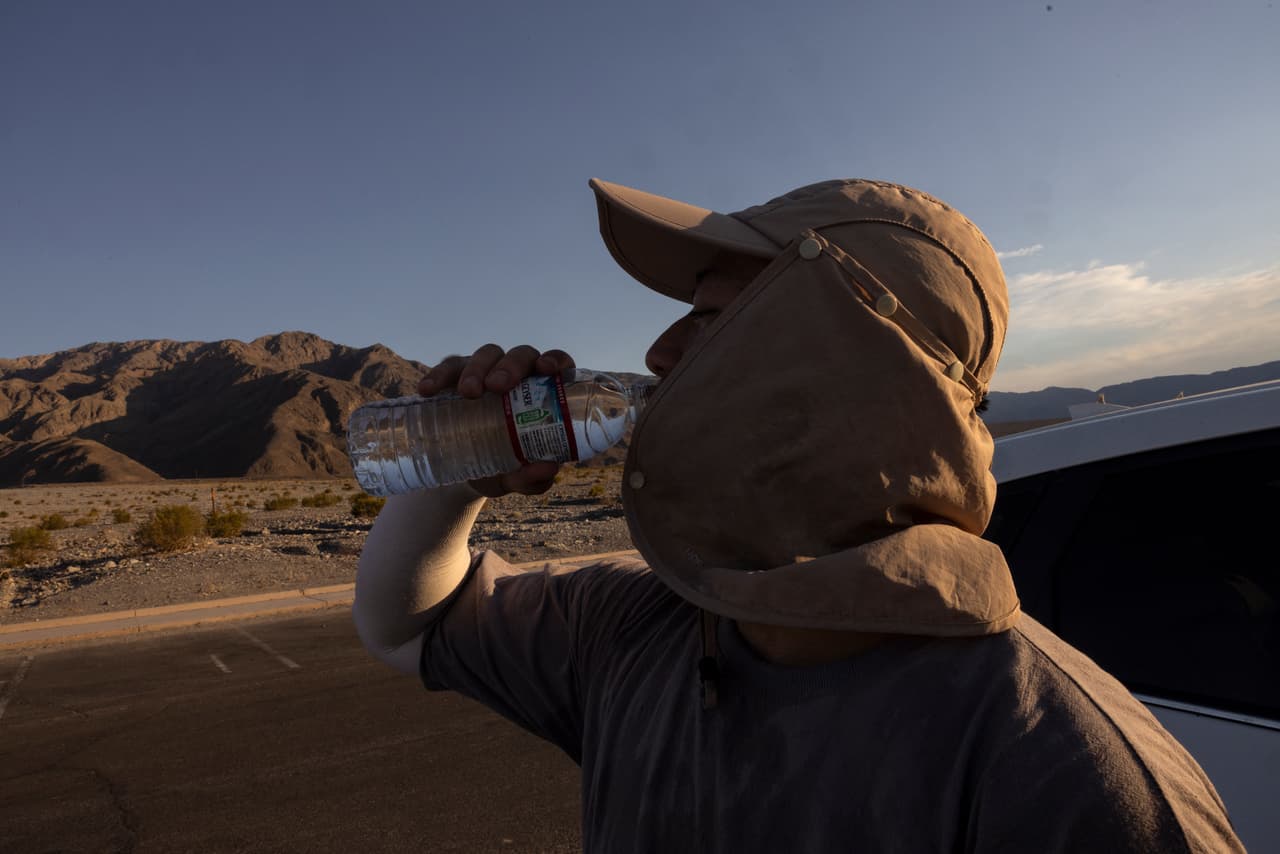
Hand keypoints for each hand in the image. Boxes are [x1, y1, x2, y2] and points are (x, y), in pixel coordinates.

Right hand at [417, 345, 575, 497]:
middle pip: (520, 355)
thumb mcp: (515, 477)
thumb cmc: (503, 466)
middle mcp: (517, 376)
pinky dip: (438, 375)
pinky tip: (428, 390)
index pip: (556, 364)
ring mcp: (486, 373)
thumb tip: (548, 468)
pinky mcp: (456, 377)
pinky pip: (449, 367)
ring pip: (487, 355)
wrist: (465, 475)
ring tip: (467, 392)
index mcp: (542, 393)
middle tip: (497, 386)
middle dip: (510, 366)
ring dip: (477, 368)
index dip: (554, 359)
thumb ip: (533, 478)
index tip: (546, 369)